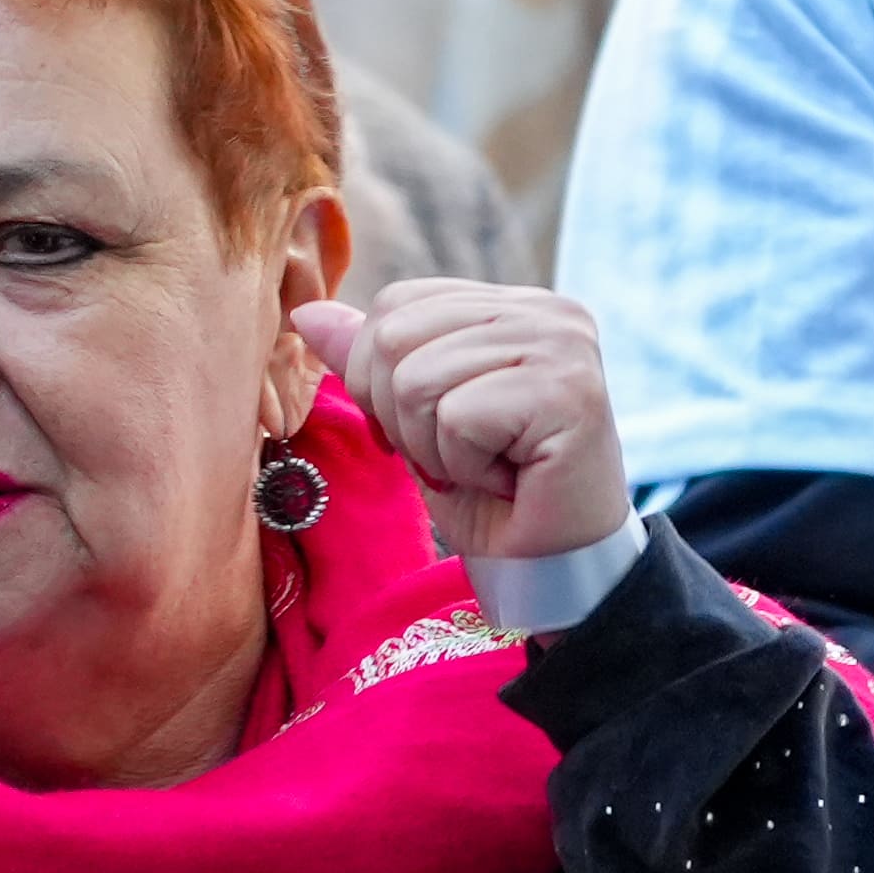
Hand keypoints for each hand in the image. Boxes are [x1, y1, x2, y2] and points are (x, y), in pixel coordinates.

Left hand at [289, 281, 626, 562]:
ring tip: (485, 469)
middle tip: (458, 458)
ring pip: (417, 380)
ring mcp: (561, 346)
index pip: (396, 303)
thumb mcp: (416, 422)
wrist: (552, 569)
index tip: (427, 434)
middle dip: (401, 419)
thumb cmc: (492, 498)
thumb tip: (306, 312)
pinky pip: (457, 418)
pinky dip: (465, 467)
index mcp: (512, 304)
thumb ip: (372, 360)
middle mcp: (545, 311)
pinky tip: (508, 481)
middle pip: (393, 336)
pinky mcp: (567, 391)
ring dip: (433, 449)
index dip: (379, 379)